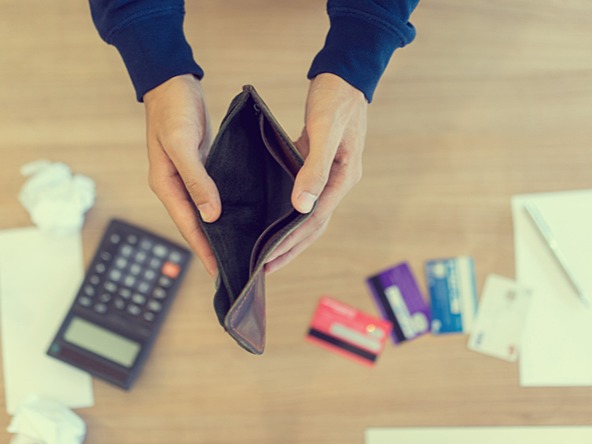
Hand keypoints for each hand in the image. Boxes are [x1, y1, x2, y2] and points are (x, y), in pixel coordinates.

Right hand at [144, 74, 220, 276]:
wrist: (172, 84)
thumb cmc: (173, 112)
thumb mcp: (182, 145)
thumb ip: (196, 180)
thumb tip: (211, 215)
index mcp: (166, 185)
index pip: (188, 226)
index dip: (203, 250)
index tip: (218, 272)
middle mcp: (176, 187)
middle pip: (196, 225)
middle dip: (211, 248)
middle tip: (232, 268)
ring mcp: (188, 178)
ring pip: (204, 213)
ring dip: (218, 232)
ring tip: (237, 250)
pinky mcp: (200, 169)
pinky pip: (210, 196)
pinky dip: (221, 210)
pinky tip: (236, 218)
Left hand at [265, 73, 367, 272]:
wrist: (344, 76)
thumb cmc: (335, 100)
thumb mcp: (324, 131)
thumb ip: (314, 169)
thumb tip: (301, 207)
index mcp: (343, 178)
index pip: (314, 220)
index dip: (291, 242)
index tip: (269, 259)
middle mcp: (338, 182)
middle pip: (314, 226)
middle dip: (290, 248)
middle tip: (265, 268)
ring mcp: (331, 176)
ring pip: (310, 215)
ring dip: (290, 235)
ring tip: (268, 253)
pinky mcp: (319, 166)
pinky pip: (305, 197)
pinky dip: (290, 213)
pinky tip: (273, 218)